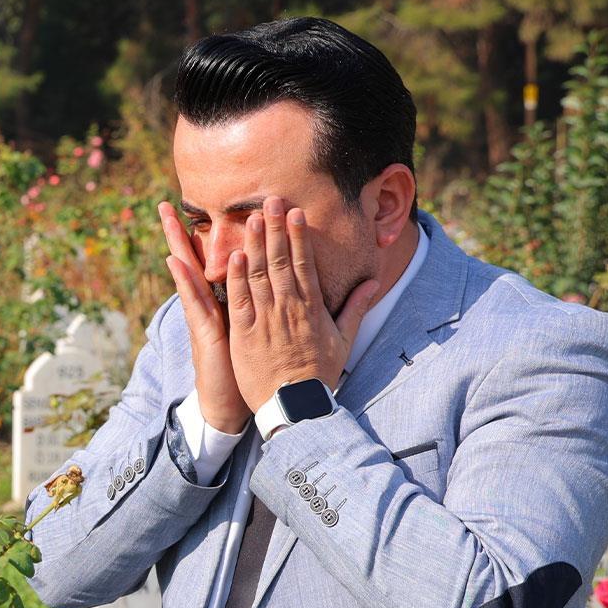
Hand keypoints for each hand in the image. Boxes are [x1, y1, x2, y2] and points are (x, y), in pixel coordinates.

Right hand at [158, 200, 250, 434]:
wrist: (233, 406)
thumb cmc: (249, 372)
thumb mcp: (258, 335)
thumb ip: (265, 310)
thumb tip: (279, 292)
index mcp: (226, 303)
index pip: (216, 262)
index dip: (208, 237)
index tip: (202, 209)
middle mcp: (210, 306)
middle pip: (194, 262)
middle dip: (180, 233)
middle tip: (166, 203)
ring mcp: (204, 319)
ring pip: (189, 275)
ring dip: (178, 245)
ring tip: (166, 218)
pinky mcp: (205, 334)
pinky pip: (194, 303)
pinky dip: (185, 282)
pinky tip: (175, 261)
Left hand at [226, 196, 379, 411]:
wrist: (295, 407)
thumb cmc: (319, 374)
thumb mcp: (343, 340)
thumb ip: (355, 307)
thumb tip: (373, 283)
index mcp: (311, 308)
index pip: (304, 264)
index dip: (298, 236)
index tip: (295, 212)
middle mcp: (288, 309)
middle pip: (280, 261)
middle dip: (275, 229)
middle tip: (271, 200)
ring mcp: (265, 320)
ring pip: (258, 275)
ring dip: (254, 244)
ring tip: (250, 218)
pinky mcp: (244, 334)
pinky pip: (240, 300)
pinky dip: (236, 277)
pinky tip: (234, 255)